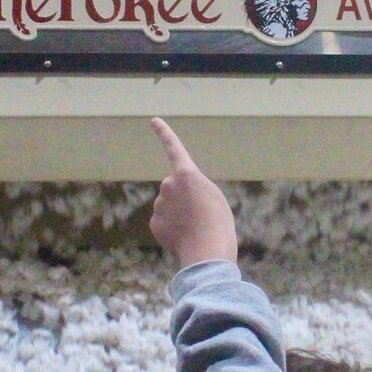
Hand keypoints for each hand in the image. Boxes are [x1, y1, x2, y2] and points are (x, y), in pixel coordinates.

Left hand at [149, 118, 238, 266]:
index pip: (173, 148)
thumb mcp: (212, 197)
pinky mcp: (155, 223)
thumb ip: (191, 191)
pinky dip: (173, 229)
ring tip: (195, 226)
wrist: (208, 250)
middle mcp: (168, 184)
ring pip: (169, 206)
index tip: (153, 121)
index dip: (164, 133)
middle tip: (200, 214)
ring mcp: (159, 204)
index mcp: (187, 173)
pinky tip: (184, 237)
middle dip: (183, 199)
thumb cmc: (217, 222)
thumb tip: (172, 202)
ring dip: (180, 215)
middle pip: (175, 188)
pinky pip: (164, 223)